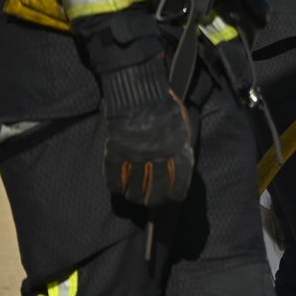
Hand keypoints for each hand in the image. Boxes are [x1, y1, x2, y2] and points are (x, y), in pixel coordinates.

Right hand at [100, 56, 193, 206]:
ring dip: (135, 196)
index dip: (177, 193)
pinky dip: (116, 185)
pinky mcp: (117, 150)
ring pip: (135, 187)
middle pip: (157, 188)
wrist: (139, 91)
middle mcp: (159, 154)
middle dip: (155, 200)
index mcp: (178, 148)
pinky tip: (118, 189)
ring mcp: (136, 153)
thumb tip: (179, 167)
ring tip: (134, 198)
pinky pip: (114, 175)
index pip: (180, 180)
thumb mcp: (181, 126)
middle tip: (151, 203)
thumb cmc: (163, 106)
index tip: (174, 198)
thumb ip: (180, 146)